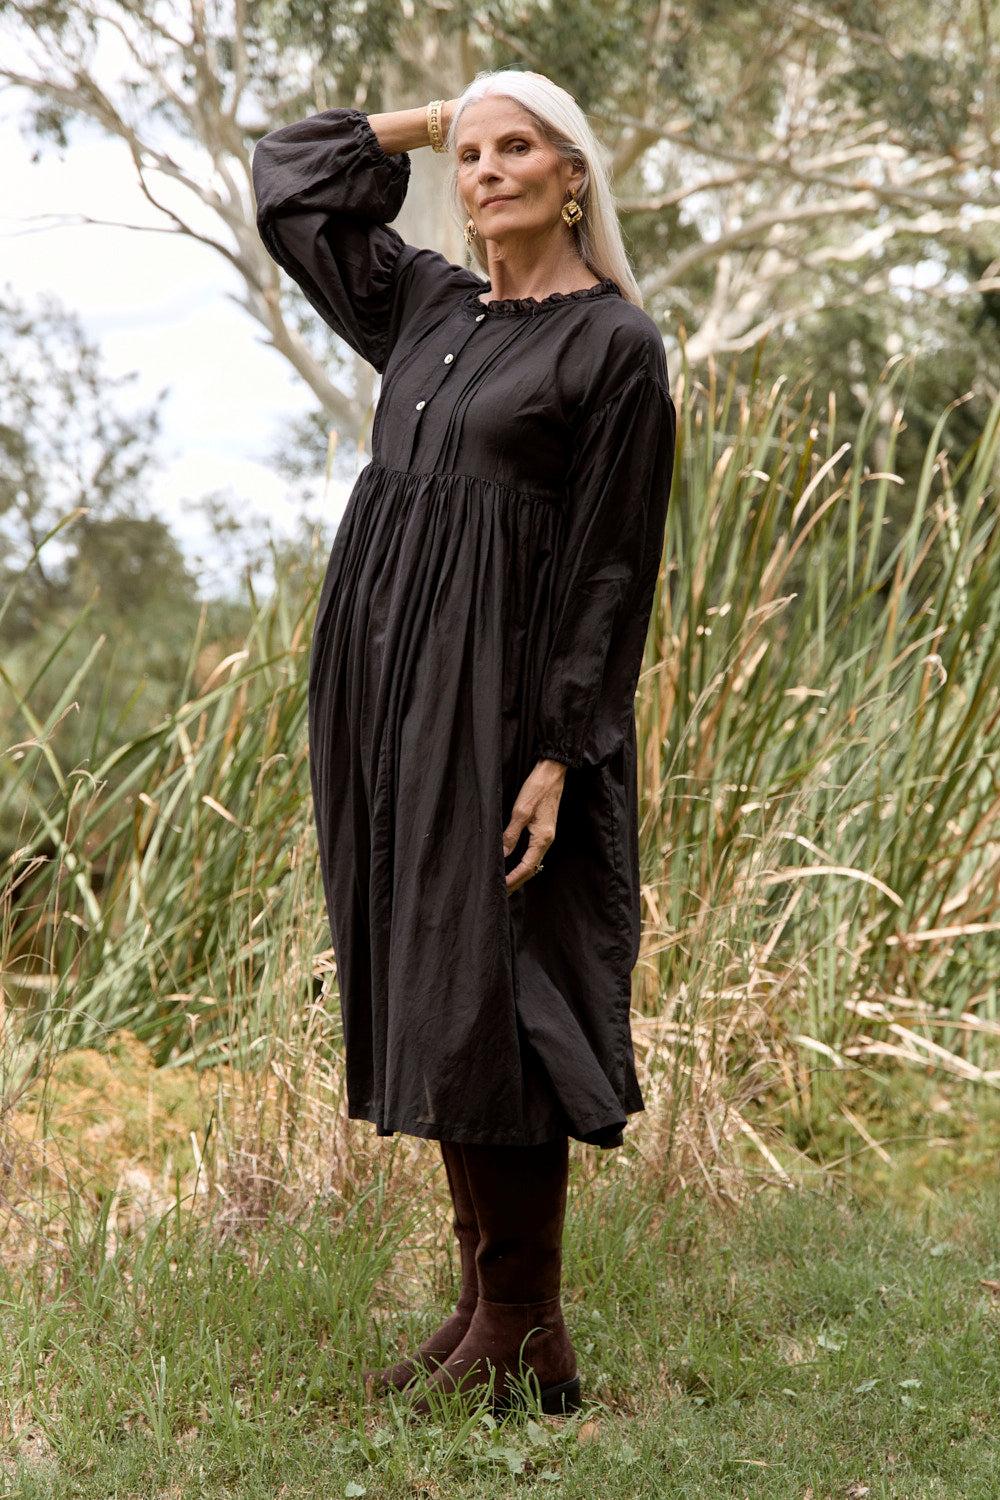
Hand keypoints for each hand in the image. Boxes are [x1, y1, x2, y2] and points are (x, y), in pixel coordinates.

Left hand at [503, 759, 566, 892]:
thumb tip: (503, 854)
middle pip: (532, 869)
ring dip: (520, 874)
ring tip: (507, 884)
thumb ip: (511, 834)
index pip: (527, 867)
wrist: (552, 773)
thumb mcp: (520, 811)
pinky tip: (515, 865)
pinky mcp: (543, 830)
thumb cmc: (537, 788)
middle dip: (517, 882)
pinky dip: (524, 863)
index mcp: (542, 838)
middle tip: (502, 893)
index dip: (514, 879)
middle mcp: (546, 840)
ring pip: (533, 862)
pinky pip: (534, 853)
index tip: (501, 888)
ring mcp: (546, 835)